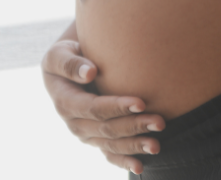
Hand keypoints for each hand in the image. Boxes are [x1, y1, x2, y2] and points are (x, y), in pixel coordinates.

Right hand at [41, 39, 165, 174]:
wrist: (67, 67)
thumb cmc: (67, 54)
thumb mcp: (60, 53)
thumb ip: (71, 63)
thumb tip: (90, 73)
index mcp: (65, 102)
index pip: (94, 107)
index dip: (116, 106)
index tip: (141, 102)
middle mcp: (74, 123)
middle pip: (107, 128)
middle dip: (134, 126)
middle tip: (160, 122)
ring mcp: (86, 134)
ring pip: (111, 144)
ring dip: (135, 145)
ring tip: (157, 145)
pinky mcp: (95, 139)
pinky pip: (109, 154)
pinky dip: (124, 161)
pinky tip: (140, 167)